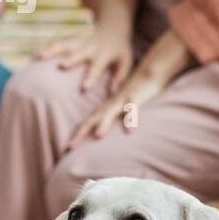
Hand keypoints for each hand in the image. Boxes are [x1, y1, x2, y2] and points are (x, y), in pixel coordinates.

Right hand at [33, 24, 133, 93]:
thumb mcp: (126, 61)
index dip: (91, 77)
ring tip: (37, 57)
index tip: (84, 89)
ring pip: (64, 45)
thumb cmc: (119, 49)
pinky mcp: (72, 38)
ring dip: (51, 50)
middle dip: (70, 59)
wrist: (112, 24)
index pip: (97, 67)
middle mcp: (90, 47)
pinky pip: (57, 43)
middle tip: (61, 66)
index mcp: (103, 55)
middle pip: (78, 53)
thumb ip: (120, 76)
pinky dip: (46, 48)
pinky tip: (33, 56)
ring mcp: (79, 41)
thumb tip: (113, 93)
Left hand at [67, 29, 191, 146]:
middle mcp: (111, 105)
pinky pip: (133, 109)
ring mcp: (123, 102)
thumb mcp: (121, 108)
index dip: (78, 134)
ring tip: (97, 135)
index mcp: (106, 108)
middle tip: (70, 147)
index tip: (68, 148)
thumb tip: (101, 132)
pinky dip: (130, 118)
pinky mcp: (136, 98)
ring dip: (104, 123)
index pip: (88, 122)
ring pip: (111, 113)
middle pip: (93, 119)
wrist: (149, 72)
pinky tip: (130, 130)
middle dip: (81, 133)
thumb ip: (112, 118)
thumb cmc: (136, 93)